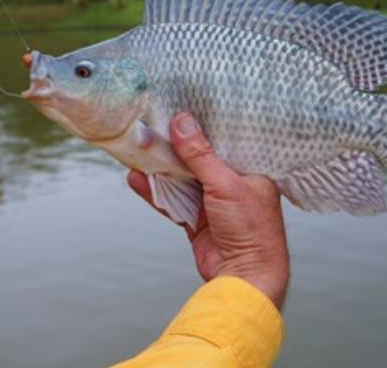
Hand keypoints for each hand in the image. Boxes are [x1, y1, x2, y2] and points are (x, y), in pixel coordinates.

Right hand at [128, 113, 289, 307]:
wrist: (245, 276)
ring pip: (181, 180)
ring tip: (136, 150)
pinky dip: (155, 192)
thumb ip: (200, 155)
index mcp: (249, 170)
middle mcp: (232, 184)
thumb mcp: (225, 183)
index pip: (222, 142)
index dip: (200, 128)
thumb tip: (182, 122)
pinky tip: (137, 179)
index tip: (177, 109)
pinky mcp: (196, 221)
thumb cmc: (250, 228)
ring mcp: (212, 204)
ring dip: (159, 170)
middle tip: (149, 128)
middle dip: (173, 148)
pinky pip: (172, 202)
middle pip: (196, 160)